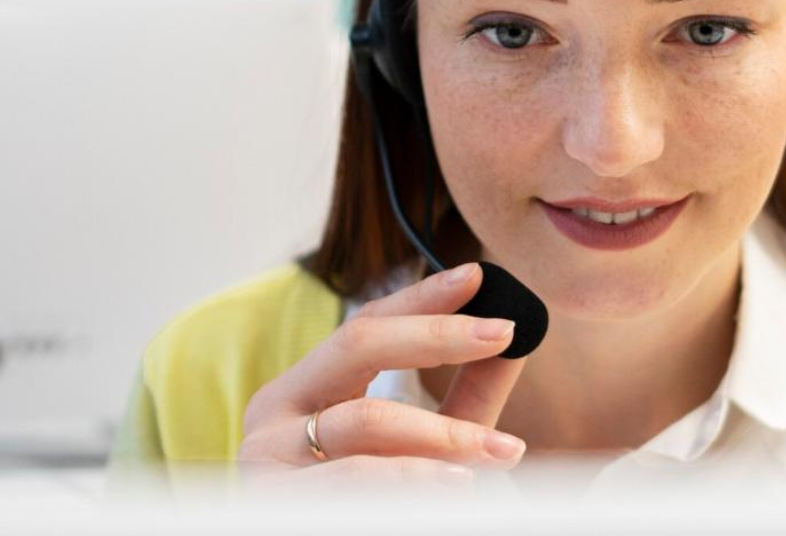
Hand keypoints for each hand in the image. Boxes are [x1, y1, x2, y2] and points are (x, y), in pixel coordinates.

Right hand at [237, 262, 527, 487]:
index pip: (364, 322)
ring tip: (501, 450)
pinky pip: (354, 482)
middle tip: (502, 332)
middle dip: (436, 335)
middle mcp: (274, 414)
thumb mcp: (428, 451)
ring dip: (443, 431)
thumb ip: (466, 399)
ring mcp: (267, 461)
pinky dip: (412, 480)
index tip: (477, 274)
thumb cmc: (379, 512)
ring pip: (365, 421)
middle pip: (356, 343)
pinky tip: (458, 487)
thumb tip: (518, 338)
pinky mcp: (276, 505)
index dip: (421, 297)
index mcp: (303, 391)